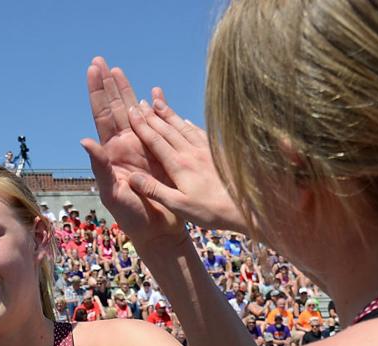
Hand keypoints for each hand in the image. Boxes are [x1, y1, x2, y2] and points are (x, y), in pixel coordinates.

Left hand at [80, 58, 187, 251]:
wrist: (160, 230)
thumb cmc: (132, 217)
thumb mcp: (111, 192)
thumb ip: (99, 166)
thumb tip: (84, 140)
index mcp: (111, 152)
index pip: (101, 116)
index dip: (97, 92)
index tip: (93, 70)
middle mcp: (126, 145)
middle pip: (115, 108)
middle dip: (108, 85)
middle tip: (101, 61)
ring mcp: (144, 147)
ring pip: (133, 112)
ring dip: (127, 91)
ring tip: (119, 69)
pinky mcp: (161, 152)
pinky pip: (157, 124)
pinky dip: (156, 107)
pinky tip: (154, 92)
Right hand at [122, 88, 248, 233]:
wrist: (247, 207)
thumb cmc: (212, 211)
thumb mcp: (179, 206)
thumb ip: (155, 190)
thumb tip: (132, 177)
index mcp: (179, 165)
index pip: (155, 141)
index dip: (141, 126)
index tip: (131, 112)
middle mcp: (191, 152)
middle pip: (167, 129)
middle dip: (152, 115)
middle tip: (140, 102)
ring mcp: (206, 150)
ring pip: (183, 127)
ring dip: (169, 114)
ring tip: (158, 102)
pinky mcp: (217, 153)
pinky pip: (199, 133)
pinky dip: (189, 124)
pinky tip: (186, 120)